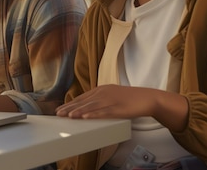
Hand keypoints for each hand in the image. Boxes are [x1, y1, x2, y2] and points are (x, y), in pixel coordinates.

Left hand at [55, 84, 188, 131]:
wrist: (147, 98)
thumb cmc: (129, 98)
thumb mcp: (112, 95)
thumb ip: (100, 99)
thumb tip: (87, 107)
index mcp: (101, 90)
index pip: (82, 98)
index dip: (70, 104)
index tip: (60, 109)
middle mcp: (104, 93)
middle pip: (84, 102)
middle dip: (70, 108)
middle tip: (58, 114)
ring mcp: (111, 100)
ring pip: (91, 107)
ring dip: (78, 111)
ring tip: (68, 116)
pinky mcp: (118, 108)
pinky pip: (103, 112)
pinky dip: (93, 115)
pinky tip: (85, 117)